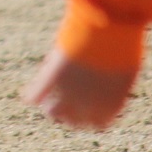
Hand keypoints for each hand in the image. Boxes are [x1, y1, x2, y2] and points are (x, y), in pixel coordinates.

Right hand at [21, 46, 135, 130]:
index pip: (98, 124)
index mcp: (111, 105)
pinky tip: (29, 96)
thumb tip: (106, 83)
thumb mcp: (123, 66)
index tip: (87, 109)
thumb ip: (113, 82)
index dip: (90, 116)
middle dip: (69, 115)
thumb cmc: (120, 42)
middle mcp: (89, 105)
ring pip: (52, 112)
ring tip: (45, 102)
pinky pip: (36, 94)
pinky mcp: (51, 79)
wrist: (106, 28)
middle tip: (64, 105)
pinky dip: (31, 95)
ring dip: (50, 108)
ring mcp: (68, 93)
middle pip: (73, 122)